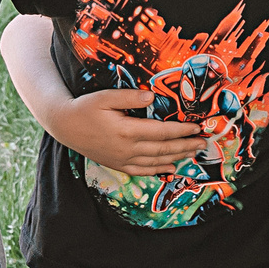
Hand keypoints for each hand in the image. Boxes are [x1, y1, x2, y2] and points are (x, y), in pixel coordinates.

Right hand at [50, 87, 204, 177]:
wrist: (64, 126)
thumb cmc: (85, 108)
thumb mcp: (104, 97)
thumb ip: (129, 97)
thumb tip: (152, 97)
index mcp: (127, 131)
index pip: (162, 132)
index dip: (182, 130)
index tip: (197, 127)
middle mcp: (127, 148)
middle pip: (164, 149)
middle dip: (186, 145)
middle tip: (203, 143)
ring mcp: (122, 159)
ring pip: (156, 161)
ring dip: (177, 157)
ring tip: (193, 153)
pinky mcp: (117, 164)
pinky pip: (142, 170)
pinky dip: (158, 170)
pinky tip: (170, 168)